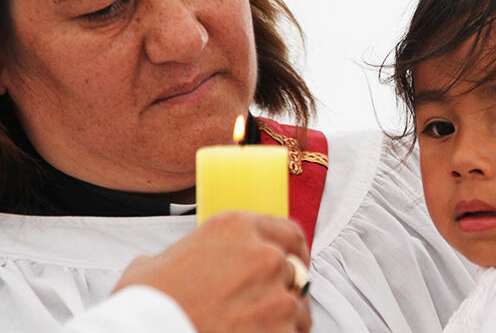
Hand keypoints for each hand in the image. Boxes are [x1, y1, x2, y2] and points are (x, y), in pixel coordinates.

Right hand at [113, 212, 310, 332]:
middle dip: (281, 289)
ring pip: (298, 306)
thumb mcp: (159, 261)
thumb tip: (185, 262)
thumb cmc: (146, 305)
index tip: (294, 264)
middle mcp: (262, 254)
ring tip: (253, 327)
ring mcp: (275, 294)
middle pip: (294, 271)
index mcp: (236, 228)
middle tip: (261, 306)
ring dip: (282, 318)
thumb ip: (190, 253)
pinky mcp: (281, 330)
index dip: (294, 252)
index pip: (289, 232)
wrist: (144, 332)